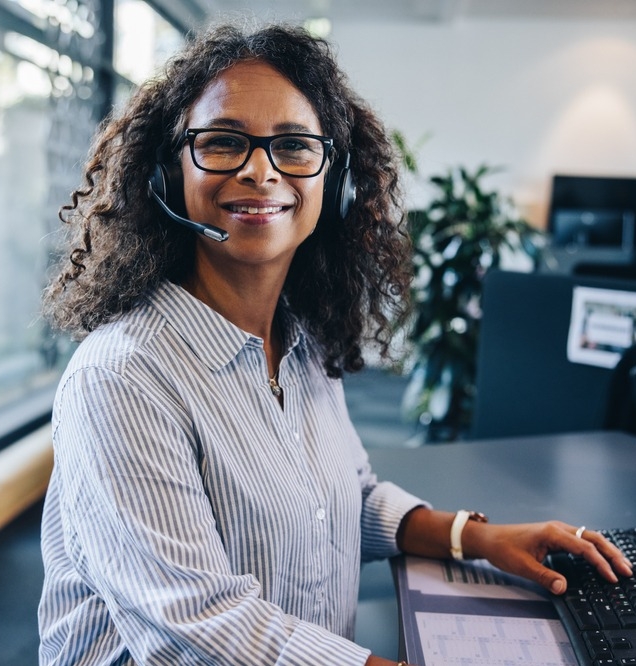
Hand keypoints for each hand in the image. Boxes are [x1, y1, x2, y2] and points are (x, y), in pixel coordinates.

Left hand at [463, 520, 632, 593]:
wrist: (489, 538)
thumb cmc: (503, 549)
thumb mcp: (522, 566)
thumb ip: (544, 576)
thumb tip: (564, 588)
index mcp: (552, 533)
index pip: (583, 547)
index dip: (600, 563)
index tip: (612, 577)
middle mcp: (557, 528)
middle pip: (591, 538)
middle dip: (611, 553)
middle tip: (627, 570)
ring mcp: (556, 530)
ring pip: (588, 537)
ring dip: (605, 550)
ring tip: (621, 565)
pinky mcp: (555, 536)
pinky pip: (580, 540)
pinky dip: (594, 549)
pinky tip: (601, 560)